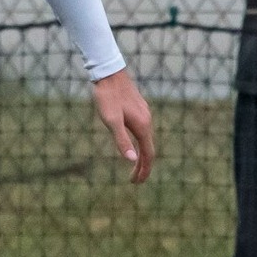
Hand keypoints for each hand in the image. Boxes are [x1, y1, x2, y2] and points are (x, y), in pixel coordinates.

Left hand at [90, 68, 154, 183]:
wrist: (109, 73)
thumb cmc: (107, 97)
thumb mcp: (111, 121)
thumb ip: (121, 140)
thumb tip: (132, 159)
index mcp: (142, 127)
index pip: (147, 155)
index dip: (143, 170)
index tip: (136, 183)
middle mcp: (147, 121)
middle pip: (149, 150)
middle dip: (142, 167)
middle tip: (134, 181)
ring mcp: (144, 114)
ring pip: (146, 140)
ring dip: (141, 156)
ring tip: (133, 166)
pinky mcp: (139, 109)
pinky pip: (143, 132)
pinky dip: (139, 144)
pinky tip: (132, 144)